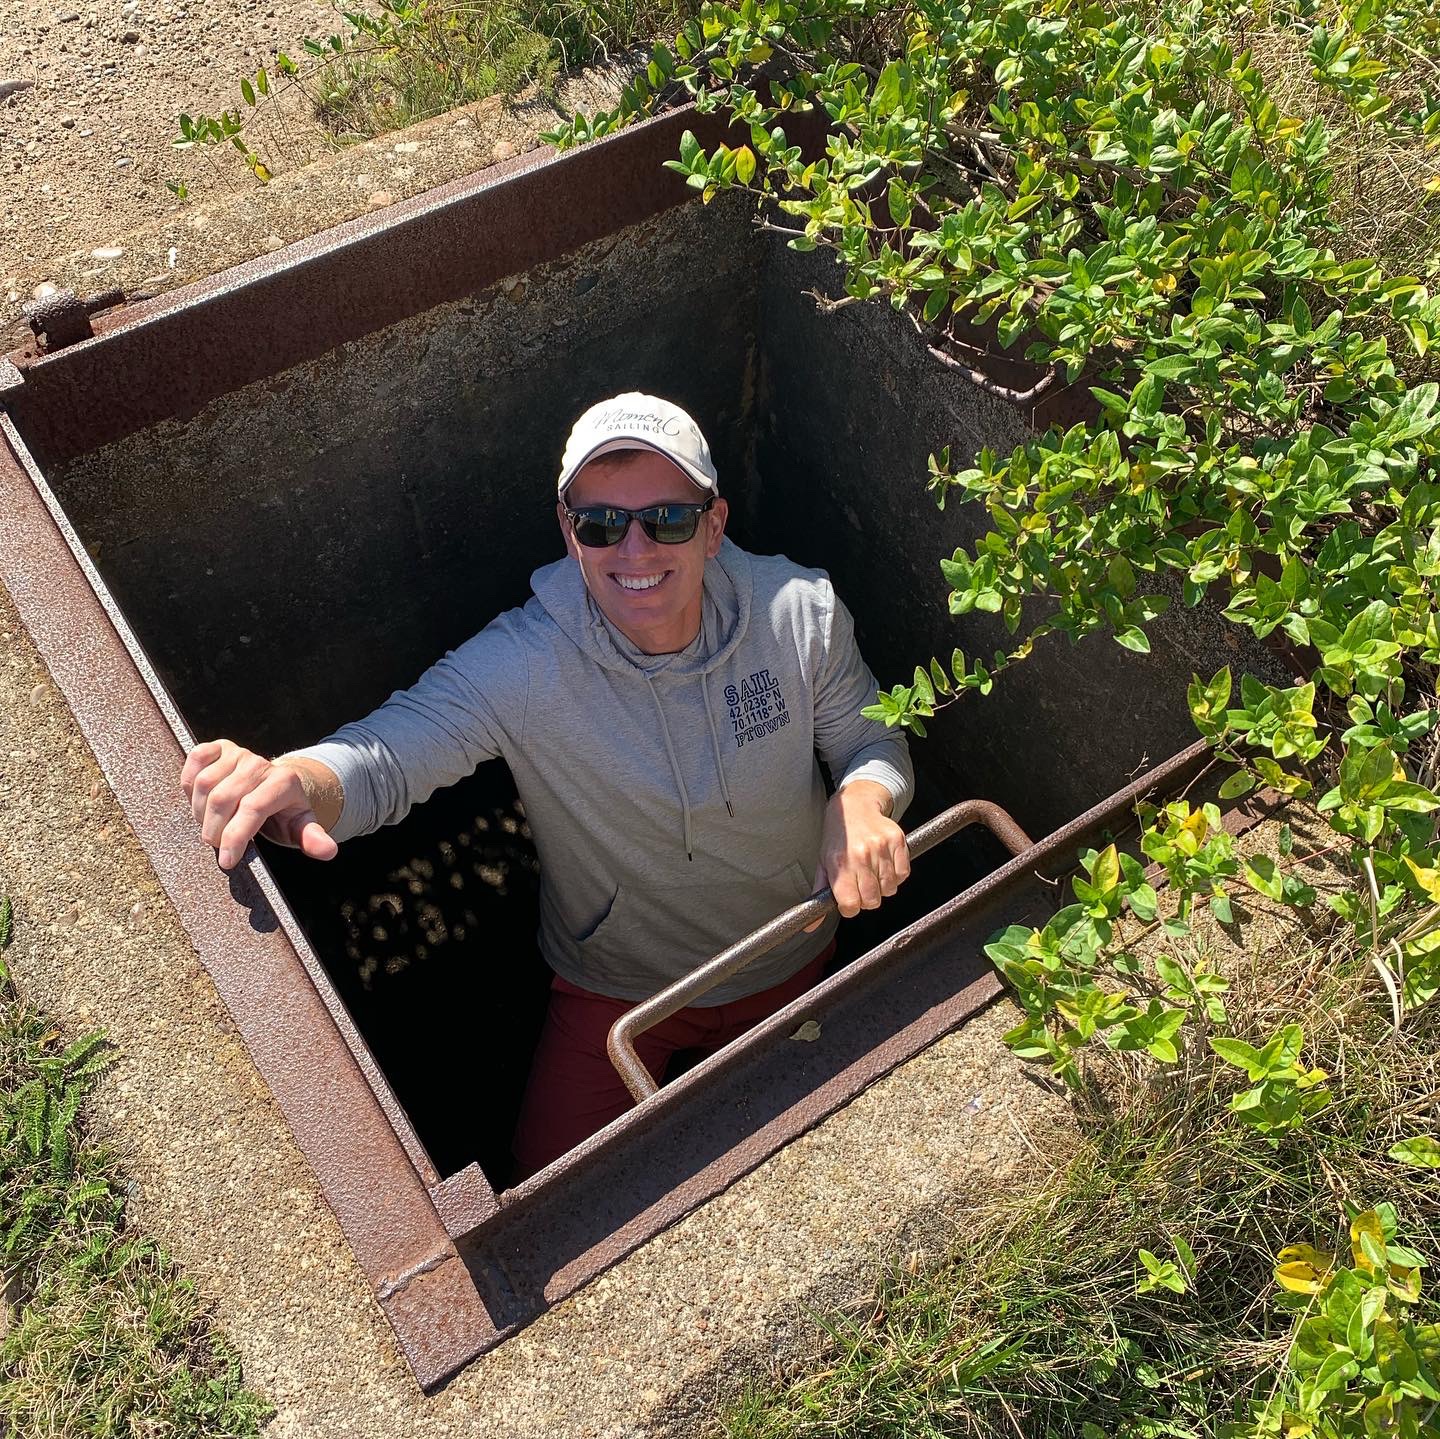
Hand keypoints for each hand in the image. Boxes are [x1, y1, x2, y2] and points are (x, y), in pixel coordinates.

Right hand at [181, 739, 339, 871]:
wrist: (274, 786)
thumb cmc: (284, 812)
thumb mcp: (300, 828)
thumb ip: (312, 839)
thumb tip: (328, 851)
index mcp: (284, 782)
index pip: (252, 809)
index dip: (235, 837)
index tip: (227, 861)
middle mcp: (260, 763)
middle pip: (223, 799)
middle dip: (214, 830)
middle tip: (216, 844)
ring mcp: (238, 753)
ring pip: (205, 783)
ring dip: (199, 811)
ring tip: (209, 826)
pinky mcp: (219, 747)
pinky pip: (196, 758)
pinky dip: (190, 781)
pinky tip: (198, 800)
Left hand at [805, 780, 910, 930]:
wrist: (854, 805)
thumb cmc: (837, 836)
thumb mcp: (822, 863)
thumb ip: (819, 896)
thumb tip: (810, 927)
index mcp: (839, 863)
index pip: (851, 905)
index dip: (850, 907)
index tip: (848, 900)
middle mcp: (861, 855)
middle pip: (873, 900)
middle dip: (867, 899)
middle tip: (861, 885)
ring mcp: (881, 847)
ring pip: (890, 889)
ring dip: (882, 887)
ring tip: (872, 871)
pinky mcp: (898, 841)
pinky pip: (903, 874)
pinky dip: (895, 875)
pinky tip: (884, 865)